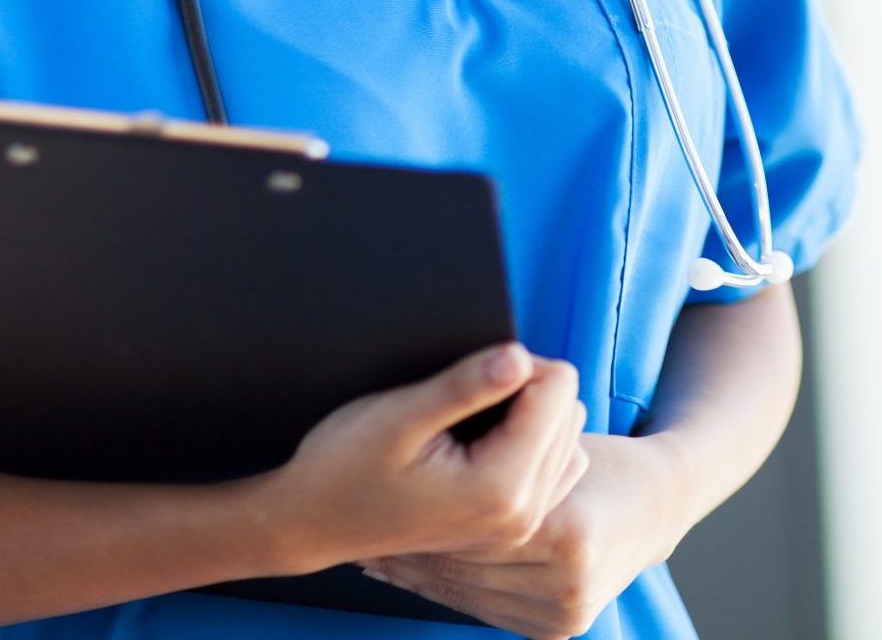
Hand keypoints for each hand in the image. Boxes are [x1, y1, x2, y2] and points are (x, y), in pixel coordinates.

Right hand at [258, 341, 590, 572]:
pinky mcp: (513, 526)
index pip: (558, 387)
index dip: (516, 361)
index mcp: (501, 487)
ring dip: (531, 414)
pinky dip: (533, 443)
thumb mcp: (398, 416)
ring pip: (567, 433)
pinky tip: (489, 442)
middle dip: (526, 387)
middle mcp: (523, 514)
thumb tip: (518, 355)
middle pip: (568, 407)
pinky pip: (557, 464)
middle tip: (464, 396)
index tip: (470, 371)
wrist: (312, 522)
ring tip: (472, 420)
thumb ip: (464, 386)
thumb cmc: (343, 467)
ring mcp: (520, 525)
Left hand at [354, 431, 691, 639]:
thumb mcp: (558, 433)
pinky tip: (415, 576)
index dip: (418, 521)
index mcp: (566, 531)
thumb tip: (444, 412)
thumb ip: (513, 424)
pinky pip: (486, 609)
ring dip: (423, 577)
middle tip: (364, 547)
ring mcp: (564, 611)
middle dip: (414, 552)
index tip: (378, 511)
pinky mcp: (557, 628)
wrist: (656, 503)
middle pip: (465, 566)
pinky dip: (449, 592)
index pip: (470, 527)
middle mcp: (567, 581)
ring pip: (470, 593)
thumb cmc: (604, 459)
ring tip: (380, 560)